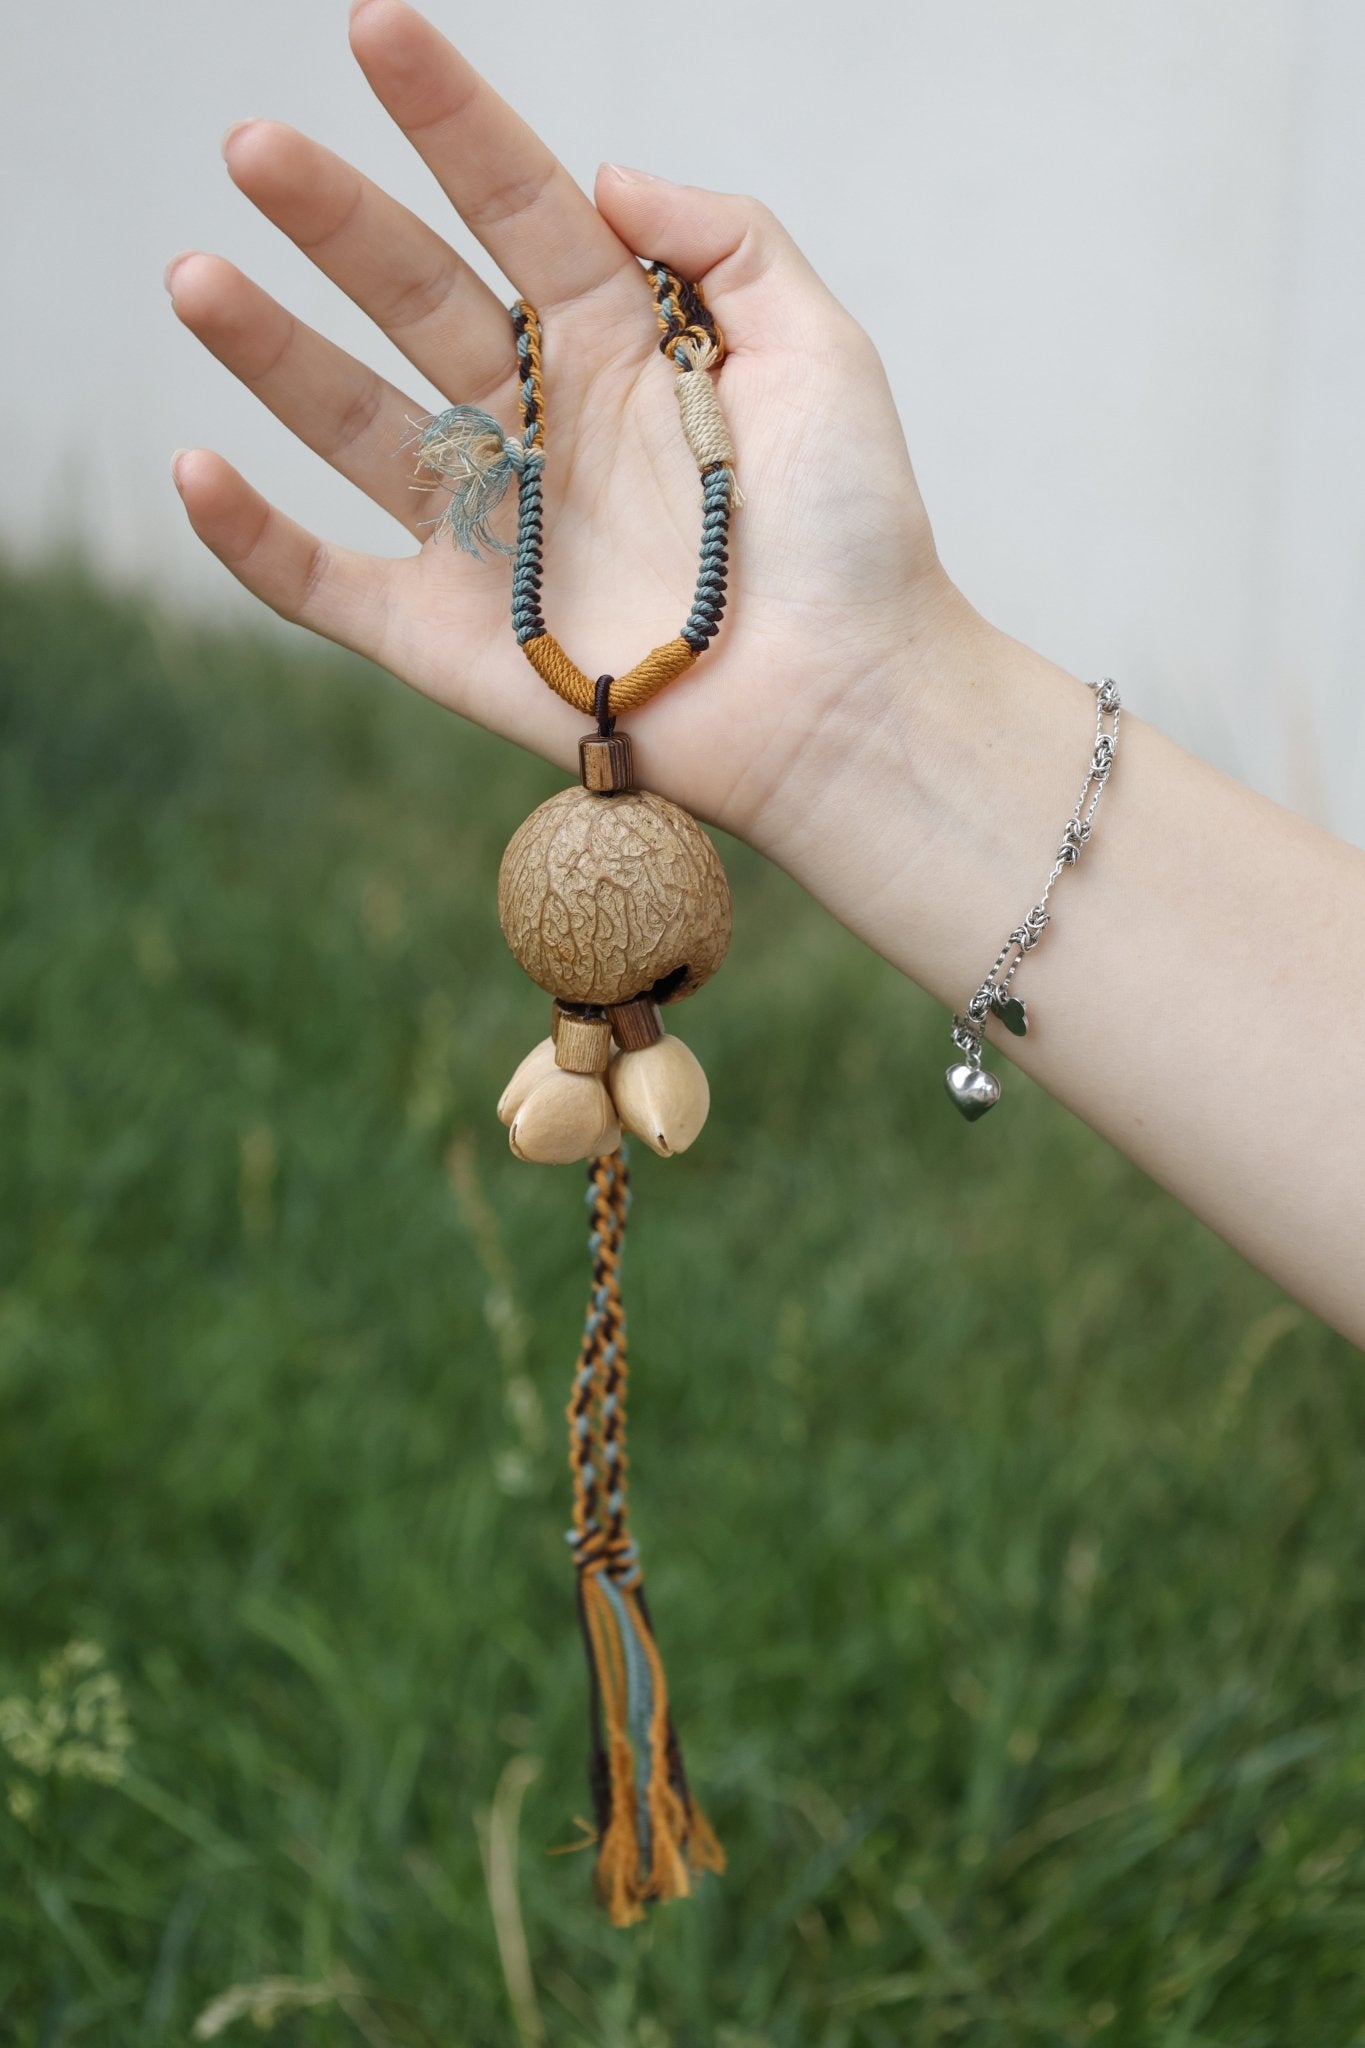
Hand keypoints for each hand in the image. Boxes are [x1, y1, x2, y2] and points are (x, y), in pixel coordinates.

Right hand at [167, 0, 955, 849]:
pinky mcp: (448, 643)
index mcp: (621, 349)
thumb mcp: (820, 352)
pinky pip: (328, 589)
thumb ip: (728, 242)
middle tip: (255, 145)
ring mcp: (488, 537)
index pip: (518, 210)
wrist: (847, 704)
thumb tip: (607, 172)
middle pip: (416, 302)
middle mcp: (542, 429)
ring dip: (271, 355)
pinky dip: (256, 544)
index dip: (452, 121)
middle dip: (335, 221)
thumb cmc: (854, 537)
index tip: (378, 28)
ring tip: (196, 275)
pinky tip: (197, 473)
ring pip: (355, 428)